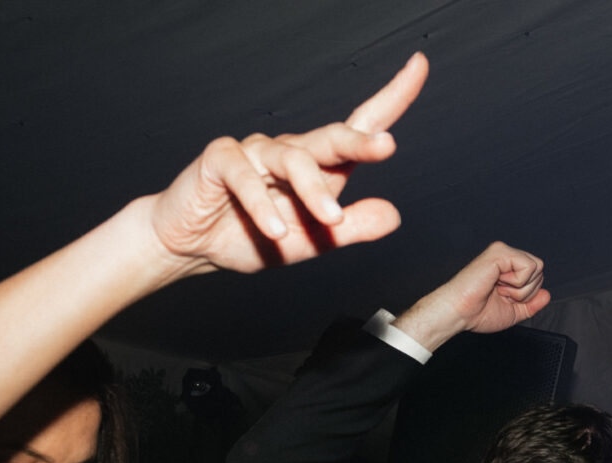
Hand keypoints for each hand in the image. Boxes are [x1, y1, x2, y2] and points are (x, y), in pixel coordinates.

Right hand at [145, 51, 427, 277]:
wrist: (191, 247)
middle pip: (333, 137)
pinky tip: (274, 229)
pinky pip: (246, 176)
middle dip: (362, 141)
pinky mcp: (221, 160)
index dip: (391, 98)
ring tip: (329, 221)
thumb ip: (350, 229)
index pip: (359, 129)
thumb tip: (394, 215)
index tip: (419, 65)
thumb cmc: (250, 236)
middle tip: (388, 147)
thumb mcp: (310, 242)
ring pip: (294, 160)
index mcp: (319, 167)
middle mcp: (291, 151)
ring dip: (314, 193)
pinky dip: (261, 204)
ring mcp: (256, 151)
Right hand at [392, 241, 551, 350]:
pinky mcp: (500, 252)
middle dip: (525, 291)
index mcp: (508, 268)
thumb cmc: (477, 312)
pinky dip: (517, 283)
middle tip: (501, 294)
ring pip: (536, 268)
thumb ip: (531, 304)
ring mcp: (503, 252)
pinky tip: (498, 284)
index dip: (526, 294)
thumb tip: (547, 295)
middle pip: (540, 271)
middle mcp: (506, 256)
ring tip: (499, 290)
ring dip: (521, 288)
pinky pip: (528, 267)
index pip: (536, 276)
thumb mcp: (512, 312)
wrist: (459, 313)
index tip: (504, 298)